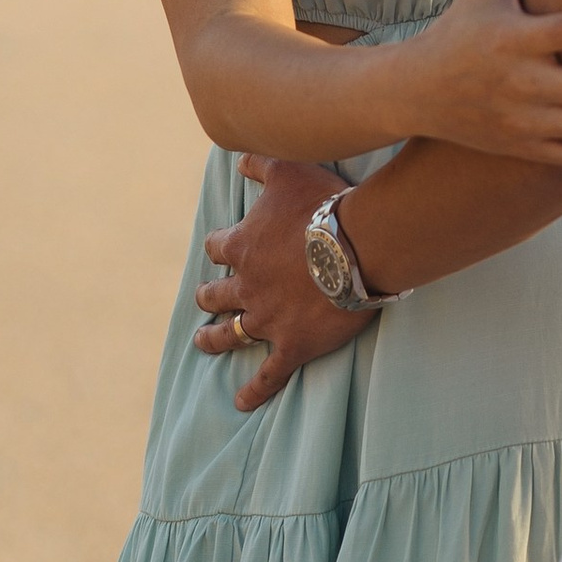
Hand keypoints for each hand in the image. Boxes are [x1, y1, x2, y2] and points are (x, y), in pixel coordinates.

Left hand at [195, 155, 365, 412]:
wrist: (358, 247)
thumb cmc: (324, 205)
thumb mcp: (288, 170)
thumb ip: (260, 163)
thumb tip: (238, 157)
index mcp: (243, 246)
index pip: (218, 247)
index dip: (219, 246)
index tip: (221, 247)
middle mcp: (247, 285)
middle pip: (216, 294)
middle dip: (209, 296)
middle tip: (205, 300)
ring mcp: (267, 319)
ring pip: (231, 333)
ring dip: (215, 338)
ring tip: (204, 342)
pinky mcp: (292, 345)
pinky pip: (267, 375)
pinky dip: (253, 391)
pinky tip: (241, 403)